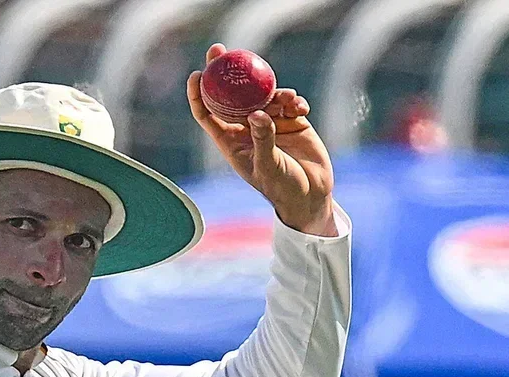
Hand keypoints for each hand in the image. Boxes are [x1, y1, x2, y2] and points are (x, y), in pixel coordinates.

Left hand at [187, 43, 336, 236]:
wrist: (311, 195)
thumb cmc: (282, 187)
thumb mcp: (269, 167)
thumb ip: (262, 140)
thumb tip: (257, 114)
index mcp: (231, 140)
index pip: (207, 113)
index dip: (198, 94)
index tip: (197, 73)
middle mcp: (247, 127)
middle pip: (231, 94)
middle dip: (226, 70)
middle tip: (222, 49)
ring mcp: (269, 122)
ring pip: (264, 94)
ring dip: (274, 91)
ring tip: (287, 100)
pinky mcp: (292, 121)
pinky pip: (289, 102)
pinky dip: (294, 100)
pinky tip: (301, 107)